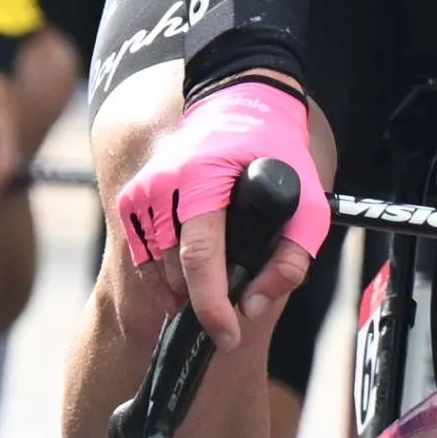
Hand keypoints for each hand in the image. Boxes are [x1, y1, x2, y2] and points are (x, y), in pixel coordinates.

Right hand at [116, 77, 331, 345]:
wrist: (237, 101)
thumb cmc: (277, 151)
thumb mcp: (307, 204)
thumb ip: (289, 260)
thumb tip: (251, 307)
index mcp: (202, 179)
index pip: (199, 256)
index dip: (211, 304)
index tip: (227, 336)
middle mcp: (162, 184)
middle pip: (175, 271)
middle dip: (203, 299)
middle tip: (233, 305)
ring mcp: (141, 191)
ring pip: (156, 269)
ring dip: (183, 288)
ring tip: (216, 279)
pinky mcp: (129, 199)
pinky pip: (142, 257)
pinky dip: (163, 276)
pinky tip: (188, 273)